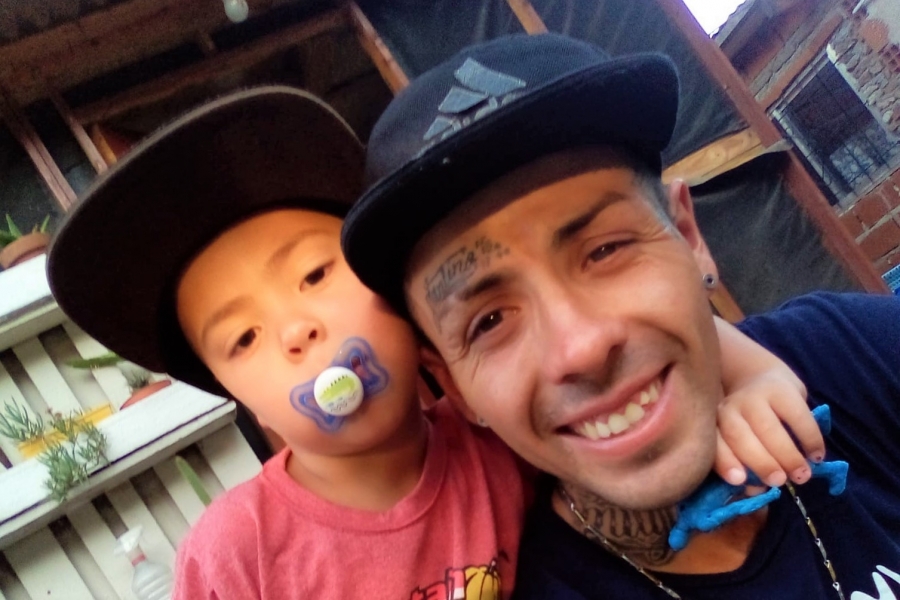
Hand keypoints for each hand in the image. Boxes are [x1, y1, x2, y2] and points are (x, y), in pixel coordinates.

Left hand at [714, 371, 824, 486]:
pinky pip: (797, 416)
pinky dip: (809, 438)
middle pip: (739, 436)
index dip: (726, 463)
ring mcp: (753, 396)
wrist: (760, 376)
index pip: (715, 445)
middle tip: (780, 481)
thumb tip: (754, 493)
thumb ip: (746, 466)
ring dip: (787, 454)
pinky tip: (816, 455)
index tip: (739, 481)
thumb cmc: (750, 422)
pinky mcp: (781, 389)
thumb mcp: (743, 440)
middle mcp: (729, 409)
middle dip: (760, 461)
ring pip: (768, 427)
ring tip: (802, 474)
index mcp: (715, 425)